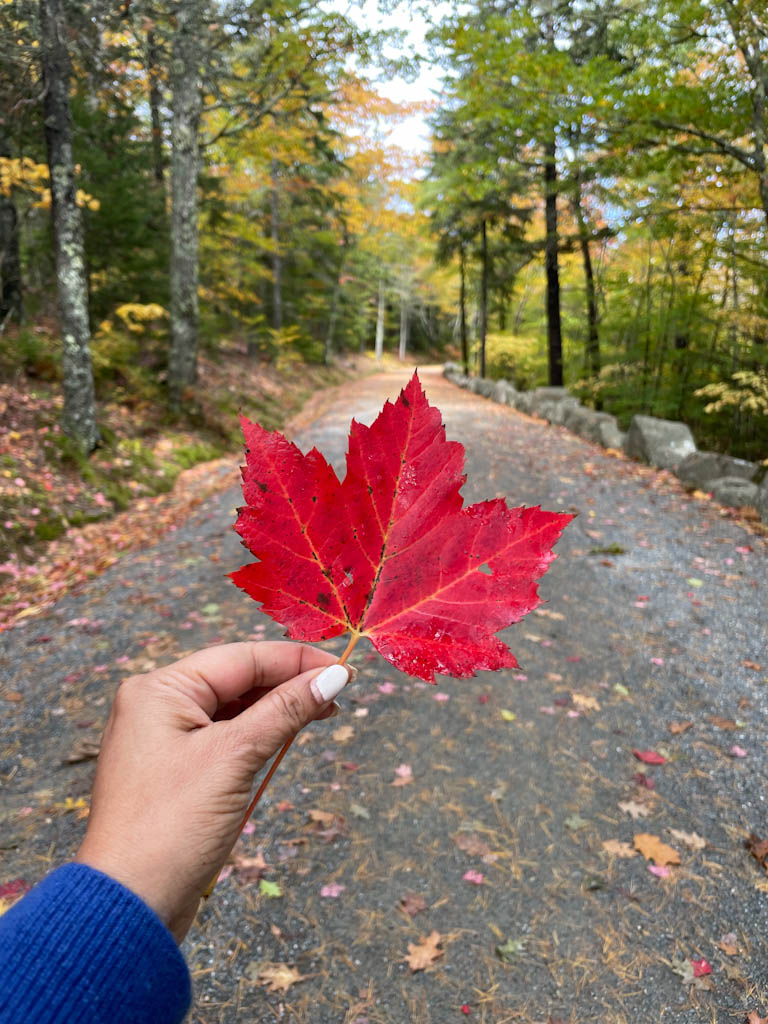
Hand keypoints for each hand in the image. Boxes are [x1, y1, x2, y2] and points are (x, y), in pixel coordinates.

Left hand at [75, 641, 351, 941]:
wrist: (130, 907)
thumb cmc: (173, 826)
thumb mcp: (235, 757)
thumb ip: (286, 710)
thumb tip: (333, 677)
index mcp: (159, 689)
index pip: (241, 658)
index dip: (296, 660)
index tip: (345, 668)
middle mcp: (156, 704)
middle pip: (236, 678)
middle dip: (288, 683)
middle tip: (339, 691)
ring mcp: (163, 738)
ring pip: (232, 708)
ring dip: (276, 708)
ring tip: (322, 712)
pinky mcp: (174, 770)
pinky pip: (224, 737)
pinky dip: (257, 734)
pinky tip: (287, 736)